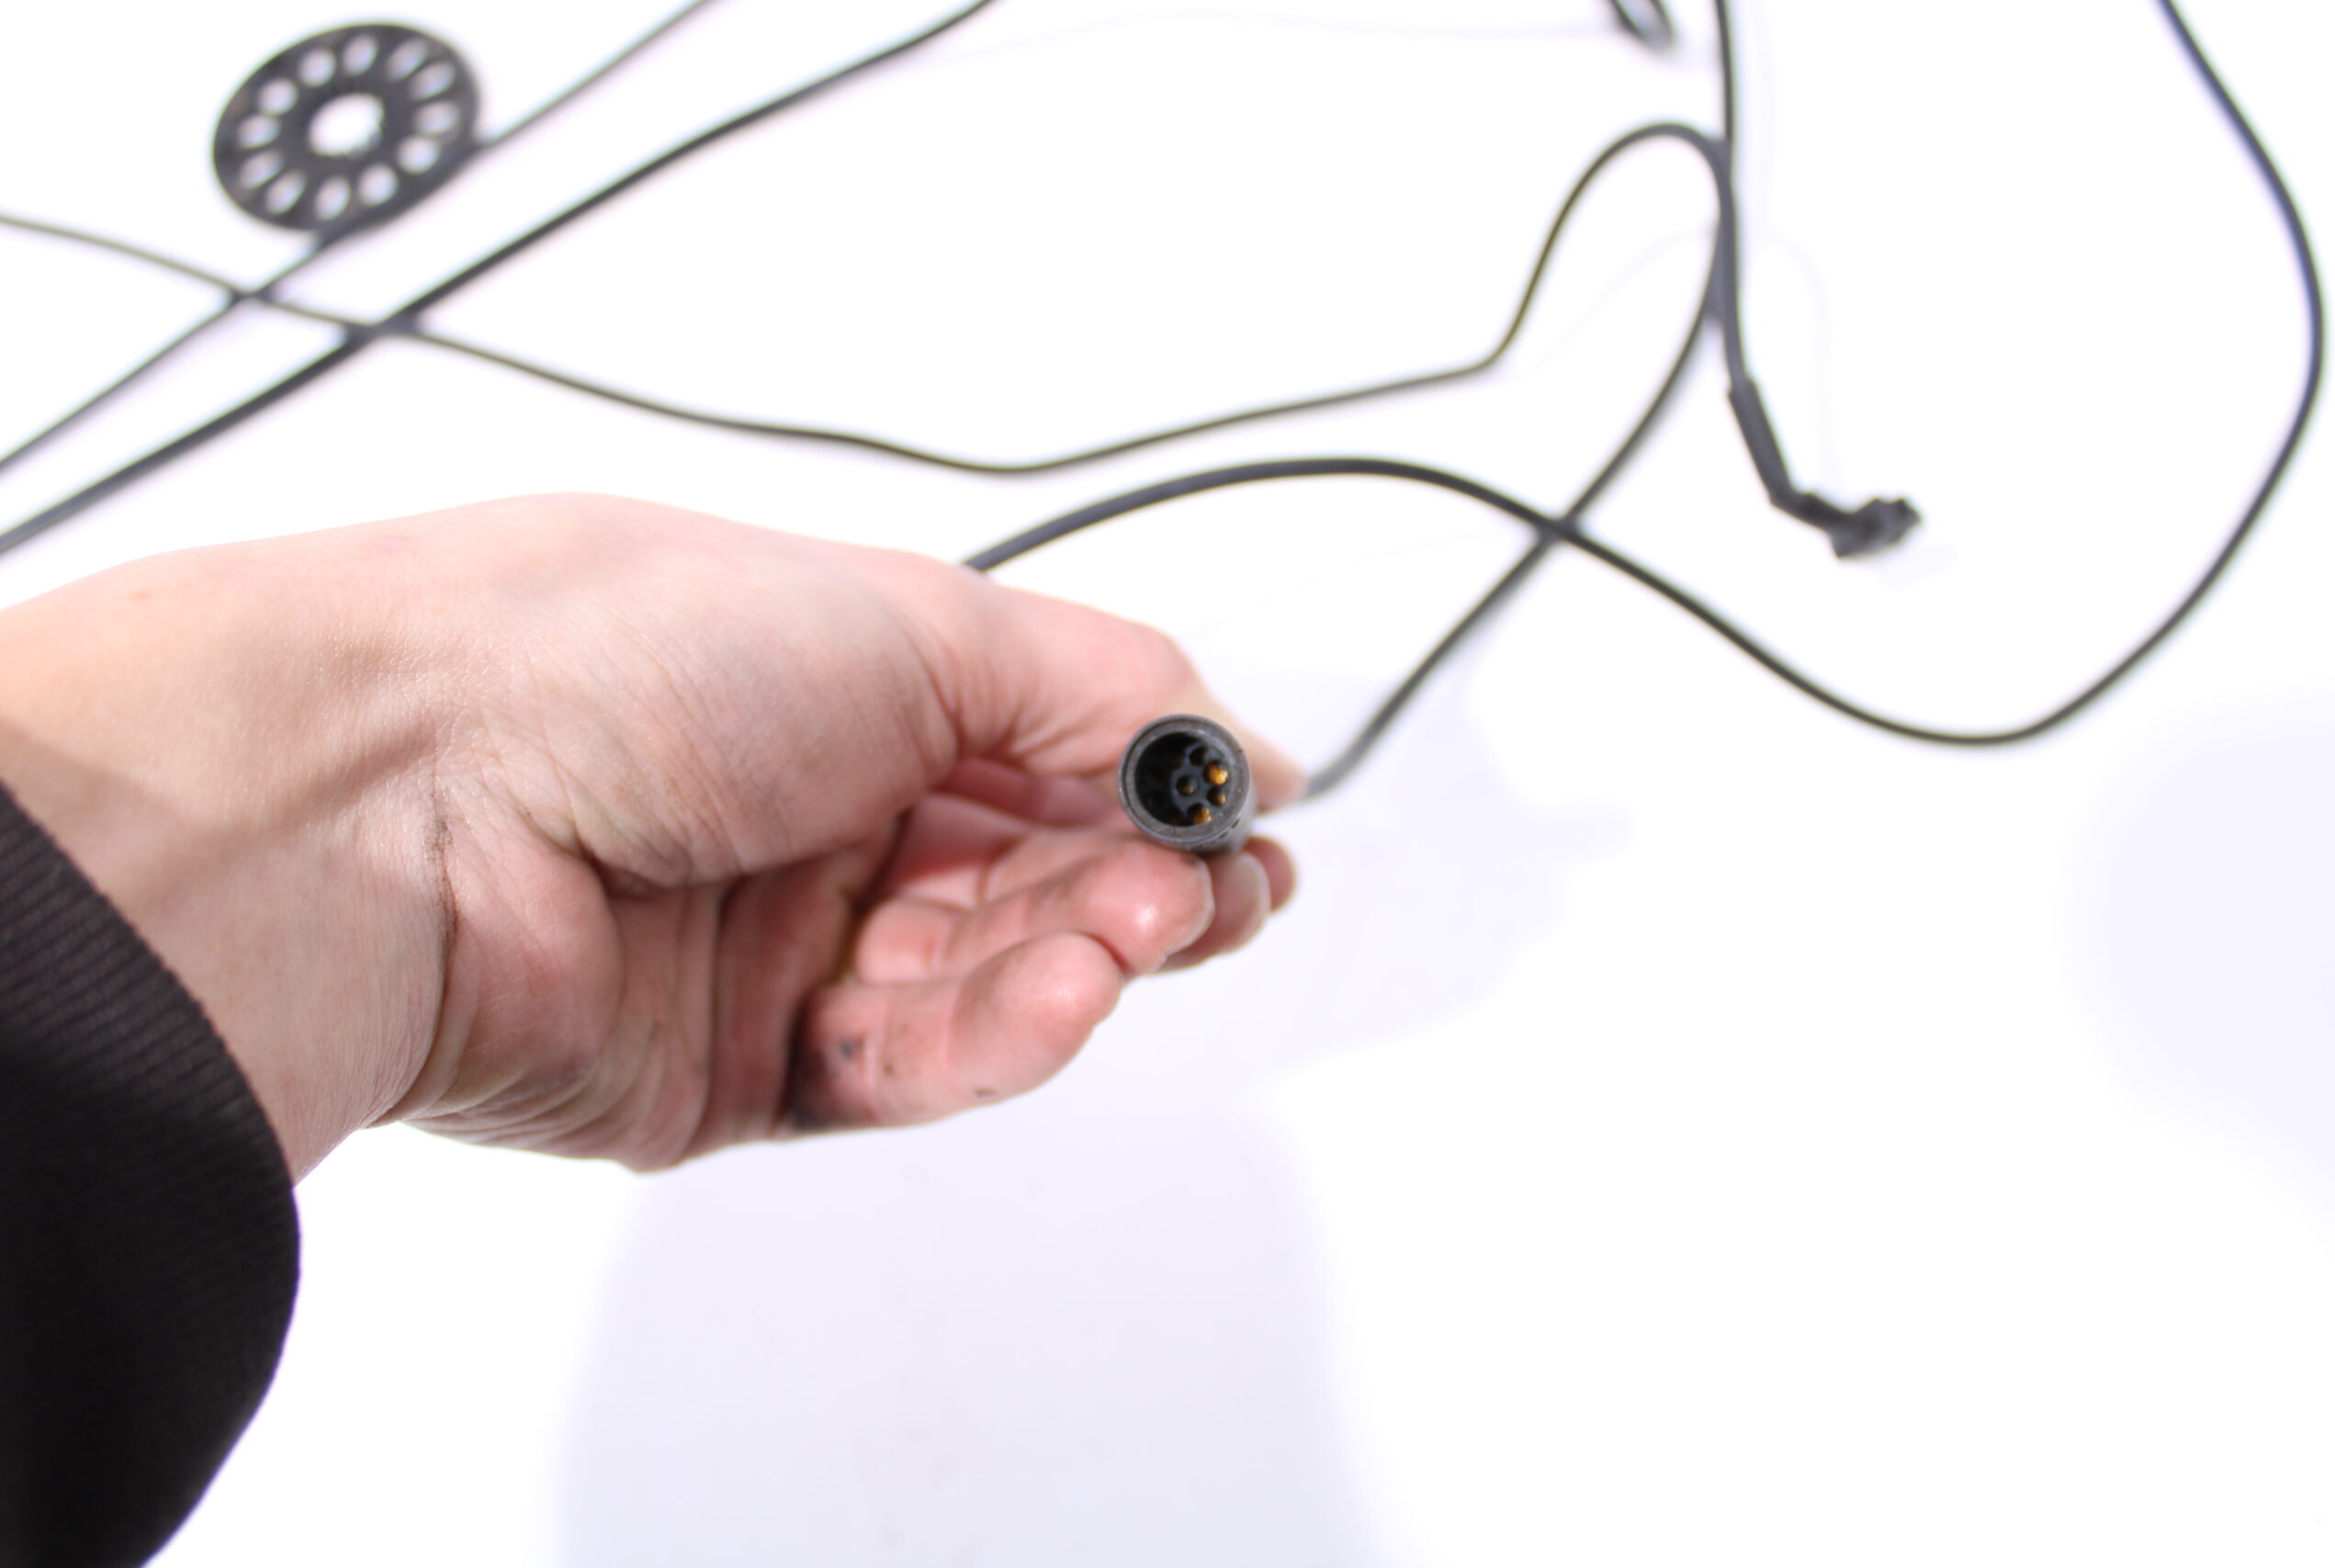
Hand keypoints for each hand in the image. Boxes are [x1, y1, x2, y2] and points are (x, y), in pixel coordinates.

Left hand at [0, 495, 1298, 1175]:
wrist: (399, 799)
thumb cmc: (618, 653)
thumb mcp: (915, 618)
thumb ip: (1103, 688)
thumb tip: (1242, 747)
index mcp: (847, 679)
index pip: (1052, 751)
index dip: (1158, 794)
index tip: (1249, 824)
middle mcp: (814, 808)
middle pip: (1032, 877)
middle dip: (1135, 886)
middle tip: (1207, 892)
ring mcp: (774, 944)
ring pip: (982, 985)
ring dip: (1074, 962)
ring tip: (1127, 934)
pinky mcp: (735, 1070)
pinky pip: (901, 1074)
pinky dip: (992, 1039)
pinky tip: (1055, 994)